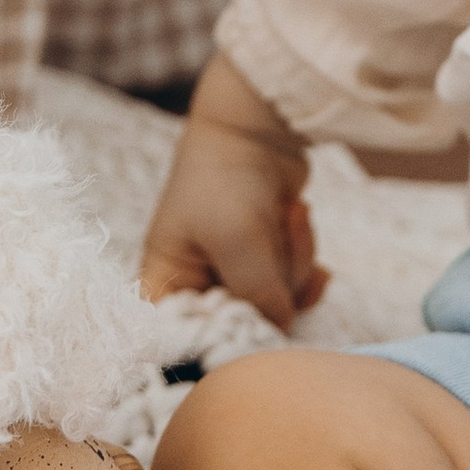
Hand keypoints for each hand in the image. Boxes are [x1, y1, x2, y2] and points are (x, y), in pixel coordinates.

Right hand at [139, 57, 328, 327]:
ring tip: (285, 216)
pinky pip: (295, 289)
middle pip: (244, 327)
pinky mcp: (265, 267)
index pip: (186, 344)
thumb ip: (258, 296)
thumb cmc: (225, 178)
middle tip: (271, 243)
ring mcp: (233, 280)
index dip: (222, 341)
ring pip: (278, 307)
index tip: (250, 316)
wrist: (256, 125)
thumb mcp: (237, 240)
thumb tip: (282, 330)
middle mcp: (196, 291)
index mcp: (165, 289)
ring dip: (293, 262)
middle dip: (273, 285)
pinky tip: (298, 223)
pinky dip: (304, 260)